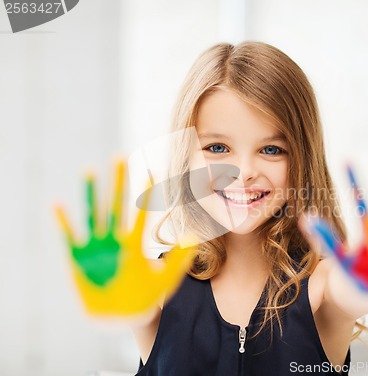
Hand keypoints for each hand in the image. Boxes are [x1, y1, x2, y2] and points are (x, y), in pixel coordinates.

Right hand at [54, 159, 196, 317]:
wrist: (122, 316)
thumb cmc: (146, 297)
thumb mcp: (168, 279)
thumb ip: (180, 259)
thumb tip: (195, 235)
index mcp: (134, 243)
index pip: (140, 213)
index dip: (145, 194)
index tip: (151, 172)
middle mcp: (115, 240)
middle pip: (117, 205)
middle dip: (118, 182)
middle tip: (120, 157)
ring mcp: (96, 247)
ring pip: (94, 214)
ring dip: (92, 193)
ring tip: (90, 171)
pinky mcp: (79, 258)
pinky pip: (70, 236)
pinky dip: (64, 221)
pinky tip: (58, 204)